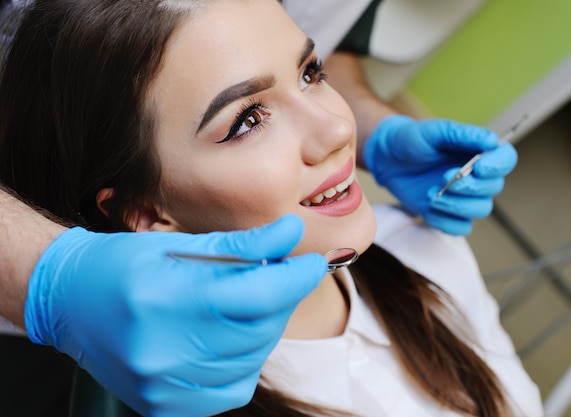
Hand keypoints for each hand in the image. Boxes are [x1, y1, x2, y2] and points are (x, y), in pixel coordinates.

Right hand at [25, 215, 325, 416]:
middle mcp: (161, 351)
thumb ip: (242, 245)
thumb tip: (292, 234)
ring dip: (262, 329)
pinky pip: (230, 390)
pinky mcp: (162, 407)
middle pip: (257, 330)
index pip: (255, 296)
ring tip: (244, 304)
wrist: (70, 301)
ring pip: (250, 361)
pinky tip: (228, 337)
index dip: (294, 278)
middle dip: (279, 299)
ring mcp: (161, 386)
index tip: (313, 263)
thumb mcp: (180, 245)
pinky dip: (243, 361)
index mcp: (163, 300)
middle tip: (277, 276)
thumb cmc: (125, 264)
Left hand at [363, 115, 517, 235]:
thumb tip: (491, 141)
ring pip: (480, 210)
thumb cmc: (412, 140)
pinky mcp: (448, 214)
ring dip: (457, 205)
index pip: (505, 161)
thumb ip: (462, 134)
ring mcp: (463, 197)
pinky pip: (460, 228)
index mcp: (478, 153)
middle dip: (469, 186)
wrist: (387, 159)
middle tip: (443, 177)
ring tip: (432, 194)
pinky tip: (429, 207)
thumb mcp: (435, 131)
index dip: (498, 166)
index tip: (479, 167)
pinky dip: (445, 221)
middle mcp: (476, 176)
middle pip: (493, 189)